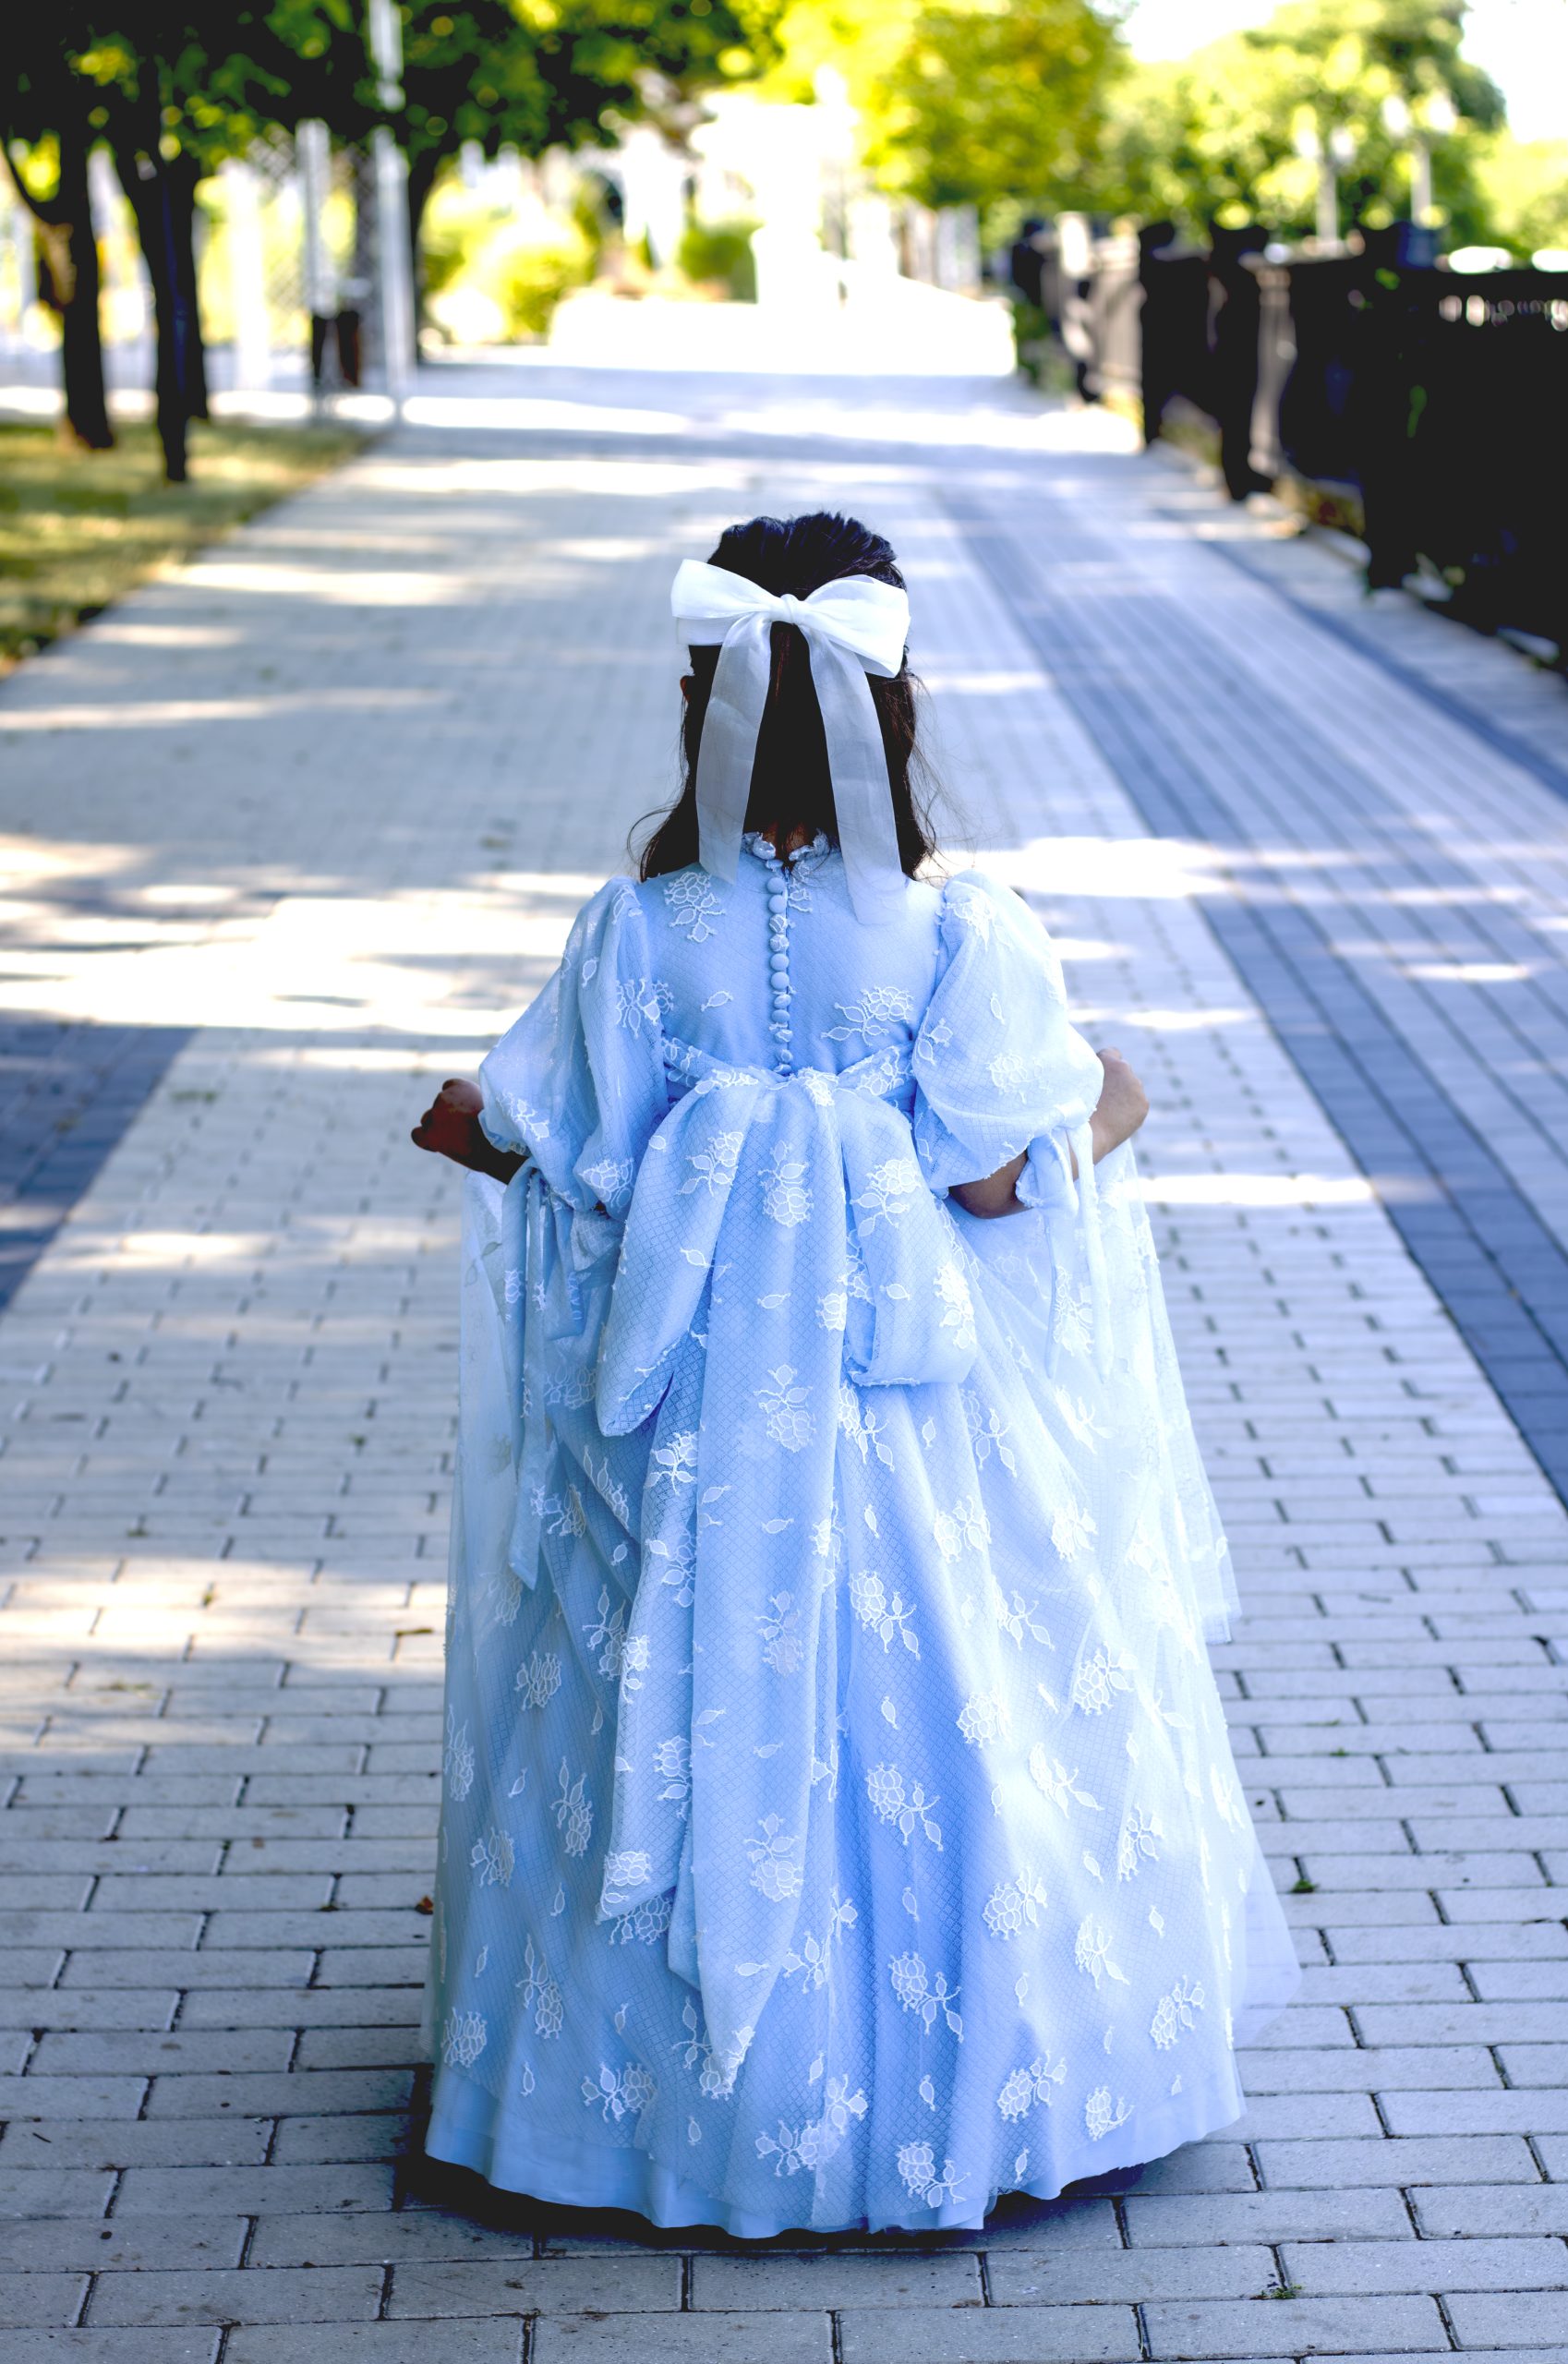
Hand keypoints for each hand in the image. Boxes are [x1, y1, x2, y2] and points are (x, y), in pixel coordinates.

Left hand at [411, 1078, 516, 1178]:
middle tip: (464, 1133)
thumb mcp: (491, 1108)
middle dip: (447, 1118)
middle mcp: (444, 1096)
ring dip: (438, 1130)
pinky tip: (437, 1147)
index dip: (454, 1102)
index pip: (448, 1088)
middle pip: (438, 1106)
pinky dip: (425, 1140)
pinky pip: (418, 1135)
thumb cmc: (504, 1131)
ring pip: (428, 1120)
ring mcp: (435, 1114)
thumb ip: (474, 1106)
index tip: (465, 1115)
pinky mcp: (431, 1133)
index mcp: (461, 1087)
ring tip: (458, 1143)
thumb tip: (467, 1121)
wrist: (502, 1144)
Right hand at [1088, 1046, 1148, 1163]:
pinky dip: (1130, 1108)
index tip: (1097, 1076)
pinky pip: (1137, 1102)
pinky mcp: (1143, 1104)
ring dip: (1123, 1094)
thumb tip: (1097, 1069)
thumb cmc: (1074, 1107)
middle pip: (1123, 1071)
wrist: (1087, 1135)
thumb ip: (1091, 1069)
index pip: (1112, 1053)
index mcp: (1108, 1060)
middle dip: (1115, 1079)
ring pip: (1131, 1087)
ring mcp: (1137, 1087)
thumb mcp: (1077, 1080)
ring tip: (1108, 1109)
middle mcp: (1126, 1069)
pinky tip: (1117, 1117)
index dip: (1103, 1064)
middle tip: (1101, 1095)